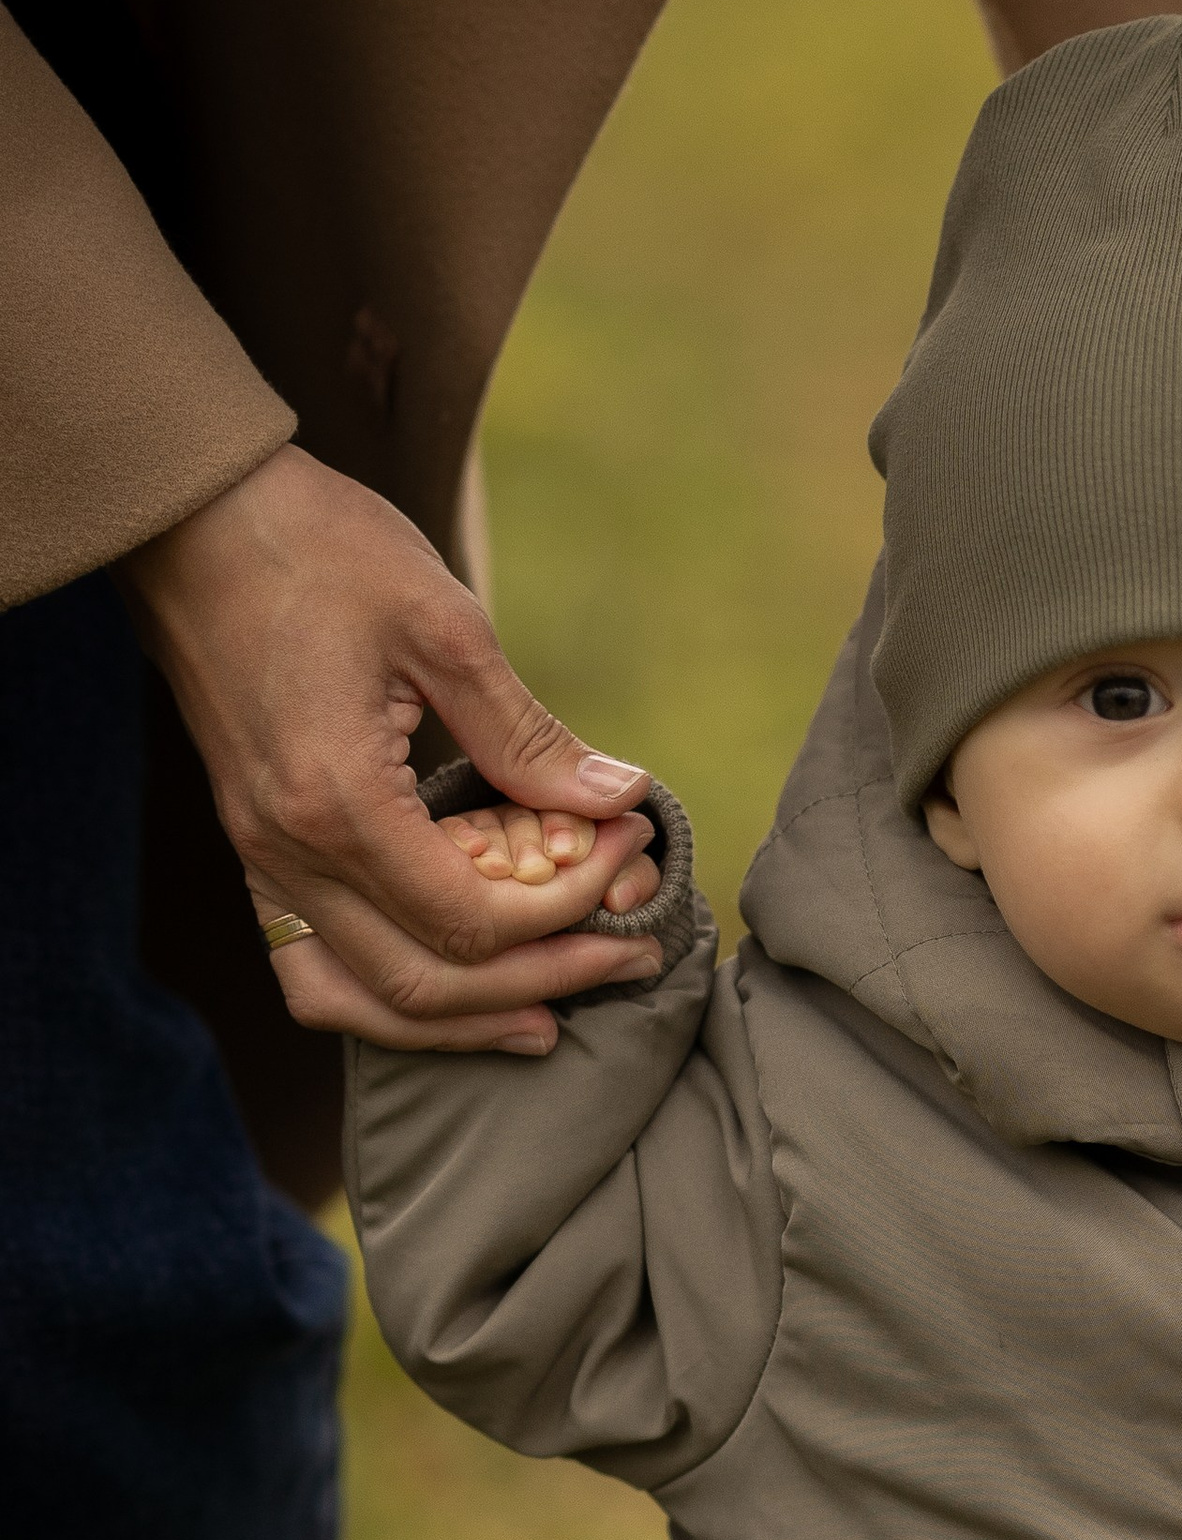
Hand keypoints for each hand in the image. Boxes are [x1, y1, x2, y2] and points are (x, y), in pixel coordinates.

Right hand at [118, 443, 663, 1055]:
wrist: (190, 517)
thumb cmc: (314, 548)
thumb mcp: (441, 624)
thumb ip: (526, 734)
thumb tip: (618, 798)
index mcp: (336, 802)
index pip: (473, 919)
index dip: (570, 908)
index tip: (633, 851)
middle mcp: (286, 852)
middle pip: (425, 983)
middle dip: (542, 983)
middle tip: (631, 955)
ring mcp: (259, 858)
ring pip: (360, 1002)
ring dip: (461, 1023)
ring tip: (548, 1019)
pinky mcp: (254, 849)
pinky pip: (313, 970)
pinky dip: (389, 1000)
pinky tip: (457, 989)